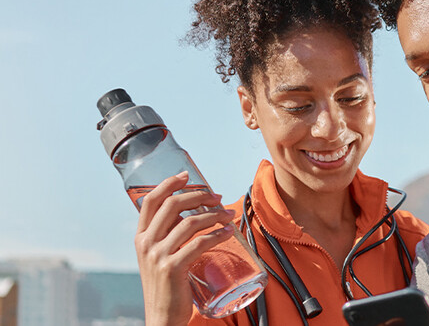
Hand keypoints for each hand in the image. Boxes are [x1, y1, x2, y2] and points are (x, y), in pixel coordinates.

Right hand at [134, 171, 235, 325]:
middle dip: (199, 195)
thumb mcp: (157, 257)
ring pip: (190, 222)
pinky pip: (200, 243)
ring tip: (228, 215)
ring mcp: (158, 256)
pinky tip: (228, 232)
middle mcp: (146, 243)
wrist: (161, 318)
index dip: (169, 183)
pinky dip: (218, 234)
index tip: (188, 175)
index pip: (151, 200)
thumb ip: (167, 236)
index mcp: (140, 237)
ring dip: (214, 214)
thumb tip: (192, 213)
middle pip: (173, 205)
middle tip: (217, 197)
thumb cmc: (166, 286)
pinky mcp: (172, 268)